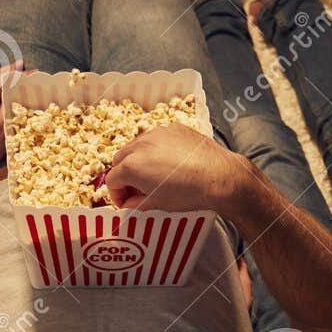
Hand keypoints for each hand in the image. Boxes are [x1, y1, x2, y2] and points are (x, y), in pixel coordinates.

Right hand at [103, 123, 254, 212]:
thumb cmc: (189, 193)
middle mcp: (140, 145)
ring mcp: (157, 133)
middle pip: (120, 159)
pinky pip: (156, 138)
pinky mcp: (172, 128)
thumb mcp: (158, 204)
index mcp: (132, 166)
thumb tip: (130, 202)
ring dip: (139, 160)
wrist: (219, 176)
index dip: (116, 195)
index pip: (112, 180)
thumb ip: (137, 202)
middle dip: (125, 175)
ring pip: (136, 146)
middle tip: (137, 189)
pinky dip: (156, 149)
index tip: (126, 202)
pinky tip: (169, 162)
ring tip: (154, 174)